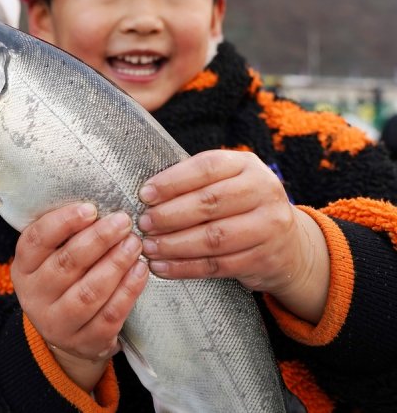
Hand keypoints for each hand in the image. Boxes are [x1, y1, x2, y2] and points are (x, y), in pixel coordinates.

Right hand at [11, 203, 148, 391]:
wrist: (66, 332)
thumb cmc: (63, 279)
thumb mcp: (52, 256)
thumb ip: (67, 234)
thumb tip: (100, 206)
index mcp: (23, 267)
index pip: (37, 240)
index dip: (63, 222)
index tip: (91, 208)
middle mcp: (34, 296)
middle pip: (67, 264)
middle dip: (99, 239)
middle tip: (123, 222)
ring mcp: (57, 323)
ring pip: (89, 292)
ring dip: (116, 264)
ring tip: (135, 244)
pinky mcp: (83, 342)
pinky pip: (109, 316)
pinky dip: (128, 291)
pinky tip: (140, 271)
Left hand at [139, 149, 329, 322]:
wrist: (291, 245)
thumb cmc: (241, 207)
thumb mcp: (227, 182)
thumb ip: (194, 183)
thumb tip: (147, 195)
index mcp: (247, 165)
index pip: (206, 167)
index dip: (172, 181)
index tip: (144, 195)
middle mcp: (264, 190)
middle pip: (209, 203)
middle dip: (169, 215)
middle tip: (143, 224)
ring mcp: (270, 226)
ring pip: (213, 238)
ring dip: (174, 245)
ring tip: (148, 247)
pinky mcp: (265, 259)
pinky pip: (218, 265)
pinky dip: (185, 268)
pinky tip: (162, 267)